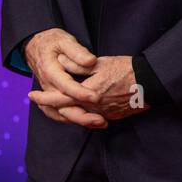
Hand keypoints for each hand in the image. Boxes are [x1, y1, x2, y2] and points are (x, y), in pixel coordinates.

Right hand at [23, 28, 104, 127]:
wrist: (36, 46)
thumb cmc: (52, 42)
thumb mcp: (64, 41)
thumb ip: (77, 52)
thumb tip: (90, 61)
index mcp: (50, 71)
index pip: (66, 85)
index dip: (81, 93)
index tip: (96, 97)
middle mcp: (48, 86)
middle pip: (63, 106)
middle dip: (82, 115)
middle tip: (101, 119)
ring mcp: (49, 93)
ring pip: (62, 112)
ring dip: (80, 120)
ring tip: (100, 123)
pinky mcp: (52, 97)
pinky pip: (59, 113)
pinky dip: (72, 119)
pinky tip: (89, 122)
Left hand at [28, 55, 147, 123]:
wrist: (151, 82)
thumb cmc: (127, 69)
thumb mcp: (102, 63)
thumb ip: (80, 65)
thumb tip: (62, 63)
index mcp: (88, 92)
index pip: (60, 98)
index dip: (44, 97)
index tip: (31, 95)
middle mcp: (93, 107)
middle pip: (66, 111)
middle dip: (50, 106)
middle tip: (38, 102)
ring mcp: (103, 114)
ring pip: (78, 116)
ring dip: (65, 111)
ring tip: (55, 105)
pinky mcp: (112, 116)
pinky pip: (91, 118)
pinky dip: (81, 115)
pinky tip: (78, 109)